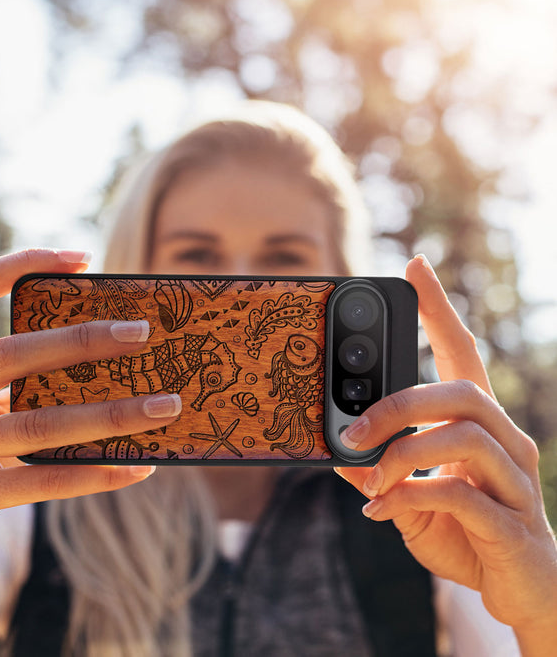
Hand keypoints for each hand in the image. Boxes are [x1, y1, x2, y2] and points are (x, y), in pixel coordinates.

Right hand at [0, 249, 180, 596]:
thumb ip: (13, 384)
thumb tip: (106, 357)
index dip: (19, 264)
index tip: (82, 258)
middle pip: (8, 355)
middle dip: (80, 340)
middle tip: (142, 333)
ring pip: (34, 424)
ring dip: (109, 414)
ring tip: (164, 406)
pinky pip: (39, 481)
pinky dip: (94, 474)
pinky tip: (138, 467)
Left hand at [335, 255, 556, 649]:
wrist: (520, 591)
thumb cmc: (466, 533)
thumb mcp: (410, 496)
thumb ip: (379, 471)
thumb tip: (337, 451)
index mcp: (478, 425)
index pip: (462, 352)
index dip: (439, 309)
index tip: (415, 266)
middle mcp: (506, 441)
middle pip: (461, 391)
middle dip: (398, 404)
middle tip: (352, 429)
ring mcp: (516, 480)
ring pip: (464, 436)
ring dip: (402, 454)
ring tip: (369, 478)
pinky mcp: (514, 523)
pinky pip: (461, 495)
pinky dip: (410, 497)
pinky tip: (382, 511)